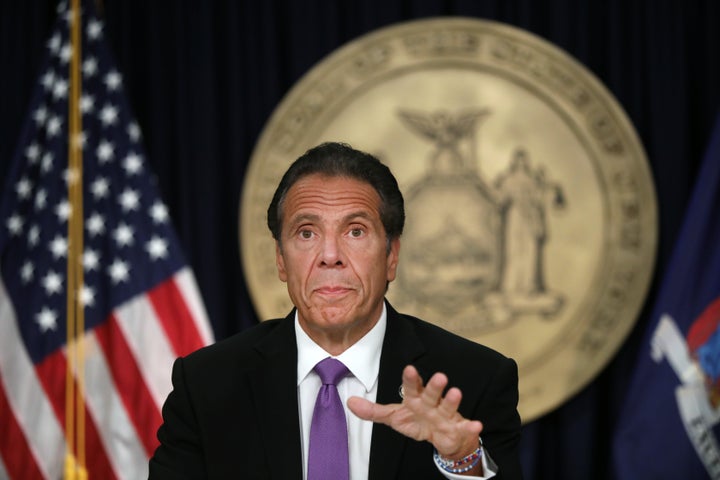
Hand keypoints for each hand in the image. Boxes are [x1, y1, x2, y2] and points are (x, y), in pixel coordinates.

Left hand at [347, 365, 481, 459]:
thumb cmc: (417, 421)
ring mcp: (445, 415)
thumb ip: (373, 411)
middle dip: (434, 385)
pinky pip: (465, 427)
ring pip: (449, 406)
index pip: (412, 387)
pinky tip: (476, 425)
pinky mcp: (457, 429)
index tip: (409, 368)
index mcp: (415, 399)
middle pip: (432, 393)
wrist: (441, 437)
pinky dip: (471, 426)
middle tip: (439, 376)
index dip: (410, 379)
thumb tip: (349, 402)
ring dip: (453, 399)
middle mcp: (431, 403)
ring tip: (456, 392)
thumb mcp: (394, 417)